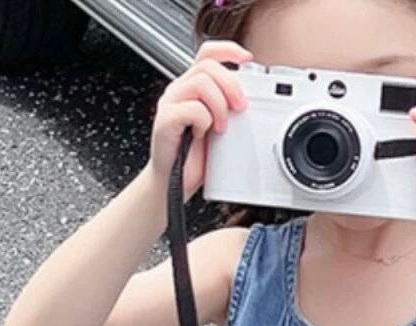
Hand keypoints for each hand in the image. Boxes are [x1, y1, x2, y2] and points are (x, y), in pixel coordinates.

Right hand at [149, 40, 251, 200]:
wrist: (173, 185)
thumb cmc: (195, 159)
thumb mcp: (220, 128)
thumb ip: (229, 109)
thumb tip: (250, 99)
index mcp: (193, 87)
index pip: (208, 53)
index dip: (228, 50)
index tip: (247, 60)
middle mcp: (180, 90)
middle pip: (208, 65)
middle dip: (231, 84)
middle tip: (240, 107)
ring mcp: (170, 103)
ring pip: (201, 83)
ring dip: (219, 105)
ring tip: (221, 127)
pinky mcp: (165, 119)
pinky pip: (192, 109)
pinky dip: (204, 122)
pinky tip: (201, 135)